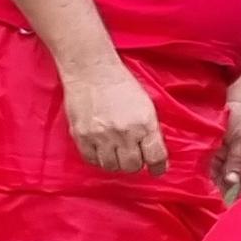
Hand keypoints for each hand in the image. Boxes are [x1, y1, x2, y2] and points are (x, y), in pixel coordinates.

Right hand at [60, 57, 168, 176]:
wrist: (91, 71)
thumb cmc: (121, 85)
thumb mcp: (146, 106)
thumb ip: (151, 131)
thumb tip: (154, 154)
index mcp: (144, 124)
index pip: (156, 157)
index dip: (158, 167)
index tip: (157, 169)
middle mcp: (124, 132)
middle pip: (132, 166)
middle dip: (135, 163)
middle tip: (132, 155)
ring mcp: (101, 136)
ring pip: (112, 166)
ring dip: (116, 162)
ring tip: (116, 150)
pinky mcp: (82, 136)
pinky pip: (92, 160)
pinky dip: (98, 158)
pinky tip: (101, 148)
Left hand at [213, 77, 240, 200]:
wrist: (226, 96)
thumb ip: (238, 161)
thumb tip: (233, 183)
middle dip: (240, 192)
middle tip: (233, 208)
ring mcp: (233, 157)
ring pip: (230, 177)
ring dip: (224, 186)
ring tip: (218, 200)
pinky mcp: (217, 155)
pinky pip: (215, 170)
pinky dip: (212, 178)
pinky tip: (209, 188)